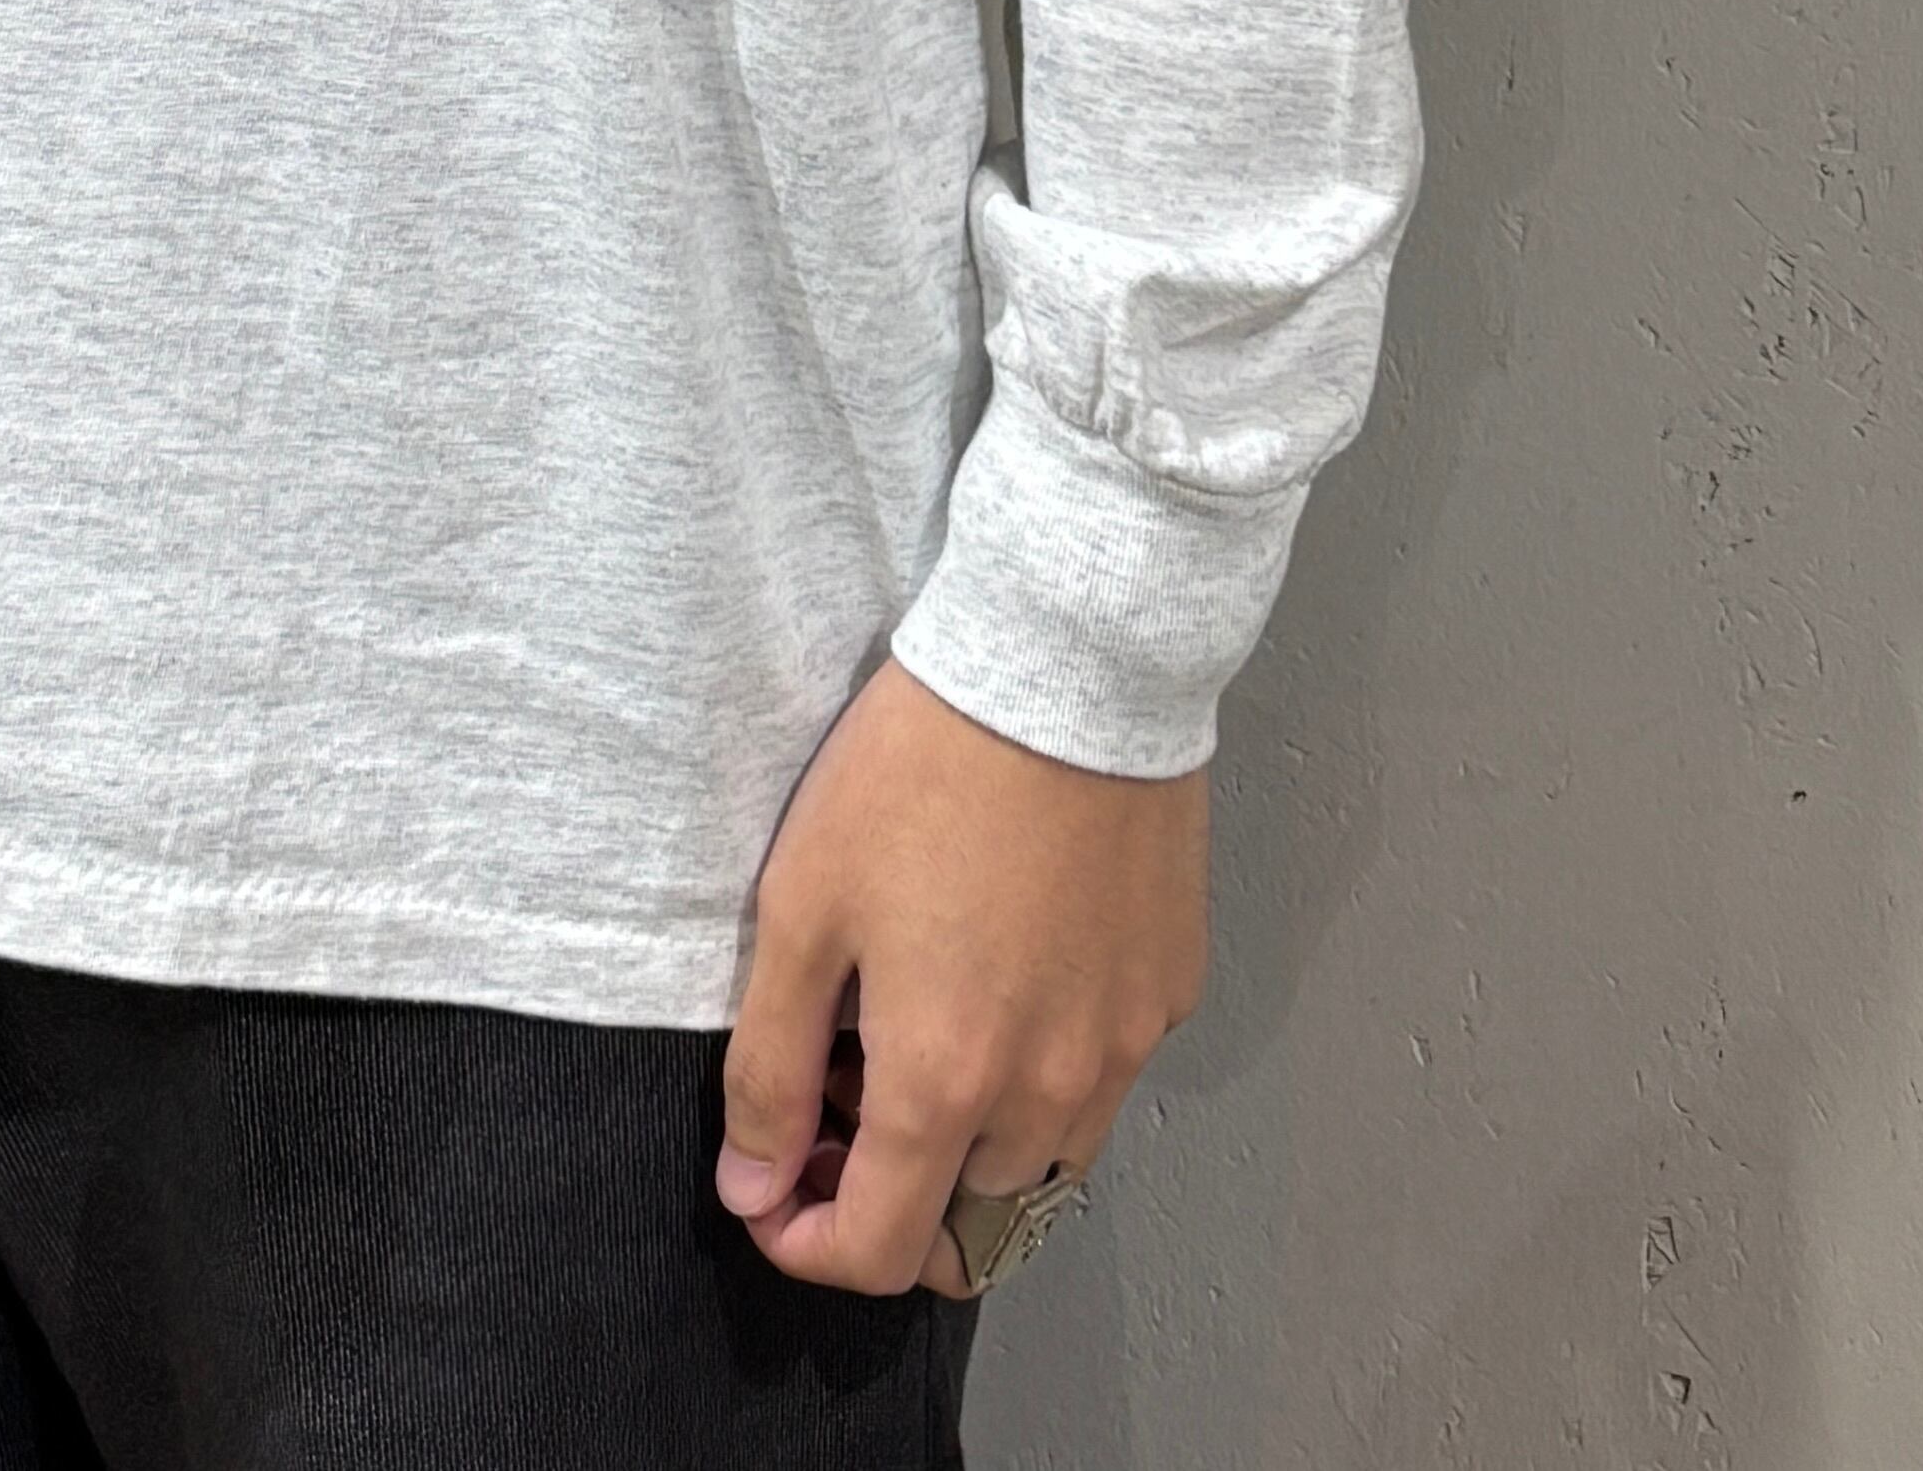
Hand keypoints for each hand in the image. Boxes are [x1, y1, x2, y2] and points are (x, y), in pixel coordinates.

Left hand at [715, 657, 1205, 1295]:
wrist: (1066, 668)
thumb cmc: (919, 772)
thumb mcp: (801, 908)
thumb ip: (769, 1065)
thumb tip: (754, 1186)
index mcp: (946, 1084)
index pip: (879, 1254)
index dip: (808, 1246)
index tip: (773, 1188)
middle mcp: (1048, 1094)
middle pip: (967, 1228)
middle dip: (890, 1201)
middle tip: (840, 1102)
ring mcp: (1123, 1049)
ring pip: (1041, 1168)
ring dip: (971, 1150)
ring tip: (918, 1035)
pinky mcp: (1168, 993)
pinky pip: (1100, 1084)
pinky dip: (1042, 1077)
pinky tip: (1001, 977)